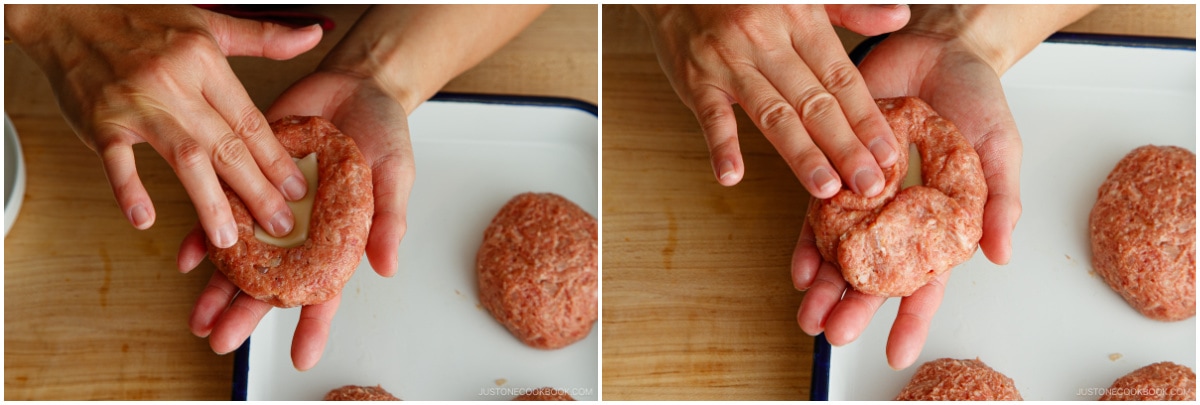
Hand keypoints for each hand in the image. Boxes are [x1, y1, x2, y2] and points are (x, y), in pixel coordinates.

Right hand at [3, 5, 322, 245]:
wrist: (68, 11)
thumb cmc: (141, 20)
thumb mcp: (208, 24)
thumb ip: (264, 37)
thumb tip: (314, 34)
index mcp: (205, 61)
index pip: (250, 119)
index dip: (277, 158)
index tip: (298, 190)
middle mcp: (175, 82)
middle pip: (226, 145)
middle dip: (257, 190)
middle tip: (280, 226)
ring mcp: (137, 102)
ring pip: (184, 157)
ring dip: (208, 202)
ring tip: (227, 240)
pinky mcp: (99, 119)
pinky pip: (117, 159)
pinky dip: (129, 188)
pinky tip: (145, 219)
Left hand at [177, 71, 414, 369]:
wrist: (355, 83)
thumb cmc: (383, 131)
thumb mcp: (395, 173)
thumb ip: (389, 218)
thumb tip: (387, 266)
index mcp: (339, 238)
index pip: (324, 290)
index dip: (314, 324)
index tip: (303, 356)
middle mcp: (301, 231)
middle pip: (271, 282)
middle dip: (246, 314)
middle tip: (222, 341)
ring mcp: (271, 208)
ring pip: (240, 257)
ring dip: (217, 288)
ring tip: (196, 320)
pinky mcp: (247, 177)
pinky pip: (221, 211)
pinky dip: (203, 236)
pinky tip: (185, 258)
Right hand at [636, 5, 909, 196]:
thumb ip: (851, 8)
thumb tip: (899, 17)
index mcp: (800, 21)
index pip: (841, 78)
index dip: (866, 118)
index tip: (887, 154)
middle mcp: (768, 41)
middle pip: (814, 102)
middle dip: (845, 147)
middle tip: (868, 184)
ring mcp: (730, 62)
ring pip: (772, 114)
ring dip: (800, 155)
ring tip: (825, 188)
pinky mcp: (696, 79)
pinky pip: (711, 115)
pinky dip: (721, 145)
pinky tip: (732, 175)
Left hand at [792, 30, 1021, 368]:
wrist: (940, 48)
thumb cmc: (978, 99)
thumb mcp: (1000, 149)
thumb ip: (1000, 200)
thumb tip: (999, 253)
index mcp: (939, 223)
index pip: (926, 282)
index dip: (912, 319)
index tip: (897, 352)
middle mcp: (898, 217)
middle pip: (874, 274)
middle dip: (854, 308)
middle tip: (835, 334)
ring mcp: (867, 197)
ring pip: (841, 252)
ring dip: (825, 285)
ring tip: (808, 314)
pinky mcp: (838, 170)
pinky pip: (818, 212)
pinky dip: (809, 241)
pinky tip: (800, 267)